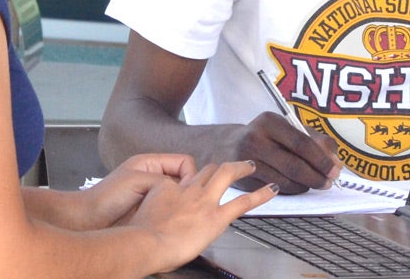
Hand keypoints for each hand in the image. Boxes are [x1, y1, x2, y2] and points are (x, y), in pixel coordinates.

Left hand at [76, 153, 193, 228]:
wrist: (89, 221)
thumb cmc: (108, 197)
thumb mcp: (136, 179)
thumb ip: (162, 179)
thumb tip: (183, 187)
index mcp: (150, 164)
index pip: (184, 163)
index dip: (190, 175)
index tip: (188, 189)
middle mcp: (154, 178)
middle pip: (183, 180)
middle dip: (188, 191)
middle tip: (190, 205)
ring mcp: (153, 196)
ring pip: (179, 196)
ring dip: (182, 204)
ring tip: (184, 216)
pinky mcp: (151, 213)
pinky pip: (170, 210)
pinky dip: (174, 215)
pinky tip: (174, 223)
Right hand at [130, 160, 276, 272]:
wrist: (144, 242)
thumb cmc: (138, 238)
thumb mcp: (141, 218)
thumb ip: (153, 217)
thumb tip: (155, 227)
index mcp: (168, 189)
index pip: (185, 178)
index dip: (193, 180)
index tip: (197, 184)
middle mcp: (188, 190)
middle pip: (206, 170)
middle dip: (218, 168)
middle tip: (229, 167)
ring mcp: (204, 201)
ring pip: (225, 174)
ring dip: (239, 168)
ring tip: (251, 167)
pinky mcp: (216, 217)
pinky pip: (243, 202)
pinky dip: (260, 195)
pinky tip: (271, 190)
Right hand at [203, 113, 341, 193]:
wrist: (228, 145)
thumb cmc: (267, 136)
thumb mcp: (288, 129)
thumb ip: (316, 141)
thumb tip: (336, 162)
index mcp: (269, 121)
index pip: (301, 143)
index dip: (321, 159)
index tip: (335, 170)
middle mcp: (255, 139)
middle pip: (293, 165)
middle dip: (316, 176)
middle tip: (329, 182)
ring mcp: (246, 162)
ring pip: (285, 182)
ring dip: (305, 186)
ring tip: (315, 183)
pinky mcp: (244, 180)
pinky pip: (274, 190)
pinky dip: (291, 190)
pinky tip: (298, 185)